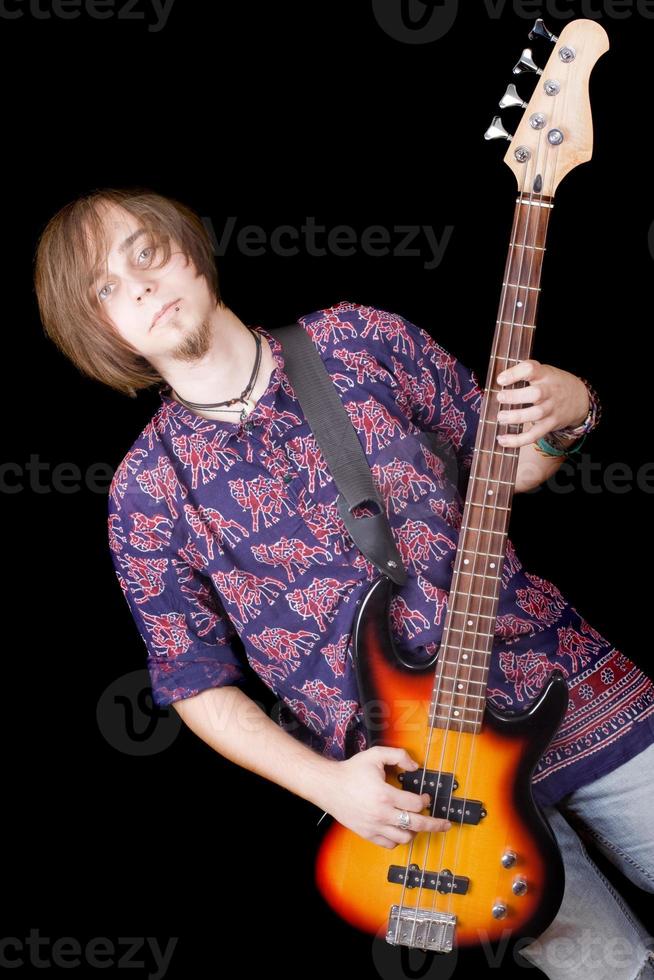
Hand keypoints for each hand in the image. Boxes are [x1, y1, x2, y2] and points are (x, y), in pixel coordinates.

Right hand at [319, 744, 452, 848]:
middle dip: (435, 824)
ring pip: (405, 838)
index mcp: (385, 795)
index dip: (425, 800)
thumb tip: (415, 766)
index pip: (416, 804)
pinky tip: (400, 830)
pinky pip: (389, 844)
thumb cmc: (351, 771)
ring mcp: (374, 826)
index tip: (426, 797)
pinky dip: (398, 839)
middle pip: (416, 824)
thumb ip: (398, 755)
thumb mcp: (375, 755)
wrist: (329, 786)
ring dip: (414, 831)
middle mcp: (381, 814)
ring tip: (417, 823)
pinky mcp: (367, 834)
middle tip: (445, 824)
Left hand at [495, 360, 589, 447]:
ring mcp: (551, 409)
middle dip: (516, 397)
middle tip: (500, 397)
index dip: (515, 373)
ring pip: (535, 415)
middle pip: (536, 394)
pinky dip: (518, 440)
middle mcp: (550, 391)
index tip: (500, 380)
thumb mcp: (544, 371)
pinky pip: (534, 435)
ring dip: (516, 417)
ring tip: (500, 417)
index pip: (531, 369)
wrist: (579, 399)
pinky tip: (503, 440)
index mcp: (545, 374)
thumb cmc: (553, 383)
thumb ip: (524, 373)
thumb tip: (497, 381)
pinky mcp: (549, 425)